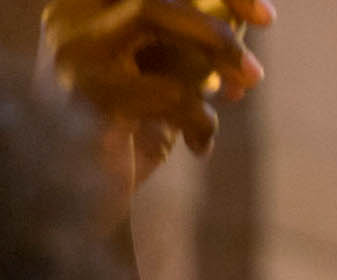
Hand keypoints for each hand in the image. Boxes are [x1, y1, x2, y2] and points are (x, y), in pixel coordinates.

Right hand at [40, 0, 275, 197]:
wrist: (80, 204)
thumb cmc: (131, 136)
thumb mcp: (165, 81)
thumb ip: (192, 43)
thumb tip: (246, 15)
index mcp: (85, 9)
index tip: (268, 18)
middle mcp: (67, 19)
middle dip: (215, 21)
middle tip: (256, 70)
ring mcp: (71, 52)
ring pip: (149, 13)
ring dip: (212, 51)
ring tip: (240, 92)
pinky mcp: (87, 96)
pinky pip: (166, 88)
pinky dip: (200, 118)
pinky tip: (199, 146)